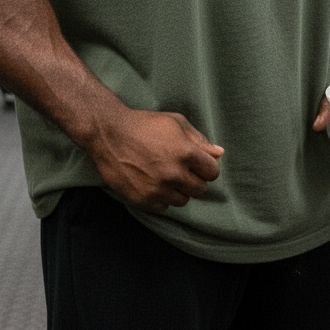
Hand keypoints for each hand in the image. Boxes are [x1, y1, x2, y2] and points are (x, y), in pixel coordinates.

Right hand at [88, 108, 224, 213]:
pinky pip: (164, 207)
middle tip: (180, 169)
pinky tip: (153, 182)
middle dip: (194, 179)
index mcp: (185, 153)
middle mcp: (174, 173)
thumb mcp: (175, 122)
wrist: (109, 134)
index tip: (197, 163)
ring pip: (183, 200)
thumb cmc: (144, 124)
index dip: (206, 167)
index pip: (212, 172)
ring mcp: (158, 189)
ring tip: (165, 175)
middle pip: (200, 189)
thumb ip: (200, 140)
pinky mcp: (143, 200)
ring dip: (178, 190)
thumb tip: (219, 154)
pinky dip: (162, 197)